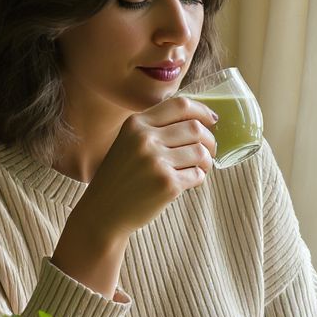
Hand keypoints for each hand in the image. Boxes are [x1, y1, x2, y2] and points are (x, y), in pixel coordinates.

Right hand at [81, 95, 217, 236]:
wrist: (104, 211)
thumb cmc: (120, 177)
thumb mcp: (128, 142)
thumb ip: (155, 128)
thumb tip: (199, 121)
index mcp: (136, 124)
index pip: (180, 105)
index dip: (201, 111)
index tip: (212, 120)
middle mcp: (145, 139)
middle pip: (195, 128)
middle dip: (209, 140)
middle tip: (209, 151)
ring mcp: (156, 162)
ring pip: (200, 152)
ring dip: (206, 161)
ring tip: (199, 168)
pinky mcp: (167, 184)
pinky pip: (197, 174)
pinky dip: (198, 178)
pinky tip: (187, 182)